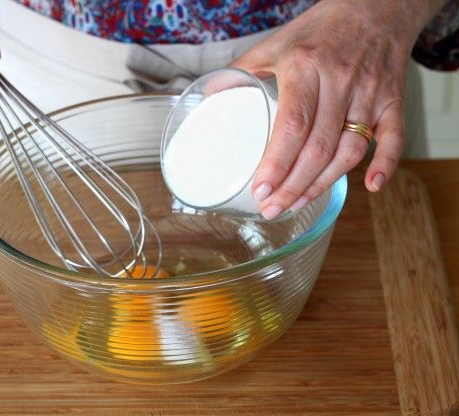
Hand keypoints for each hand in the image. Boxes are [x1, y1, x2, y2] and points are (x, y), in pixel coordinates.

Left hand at [231, 0, 443, 219]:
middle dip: (293, 185)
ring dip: (324, 183)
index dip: (277, 162)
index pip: (292, 124)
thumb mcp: (276, 43)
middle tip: (272, 209)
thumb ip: (244, 69)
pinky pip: (395, 137)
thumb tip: (212, 98)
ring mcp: (370, 93)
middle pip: (318, 146)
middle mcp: (340, 82)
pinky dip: (386, 163)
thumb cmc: (320, 28)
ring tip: (298, 203)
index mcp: (306, 67)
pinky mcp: (393, 100)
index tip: (260, 190)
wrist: (376, 6)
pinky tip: (370, 187)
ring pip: (350, 149)